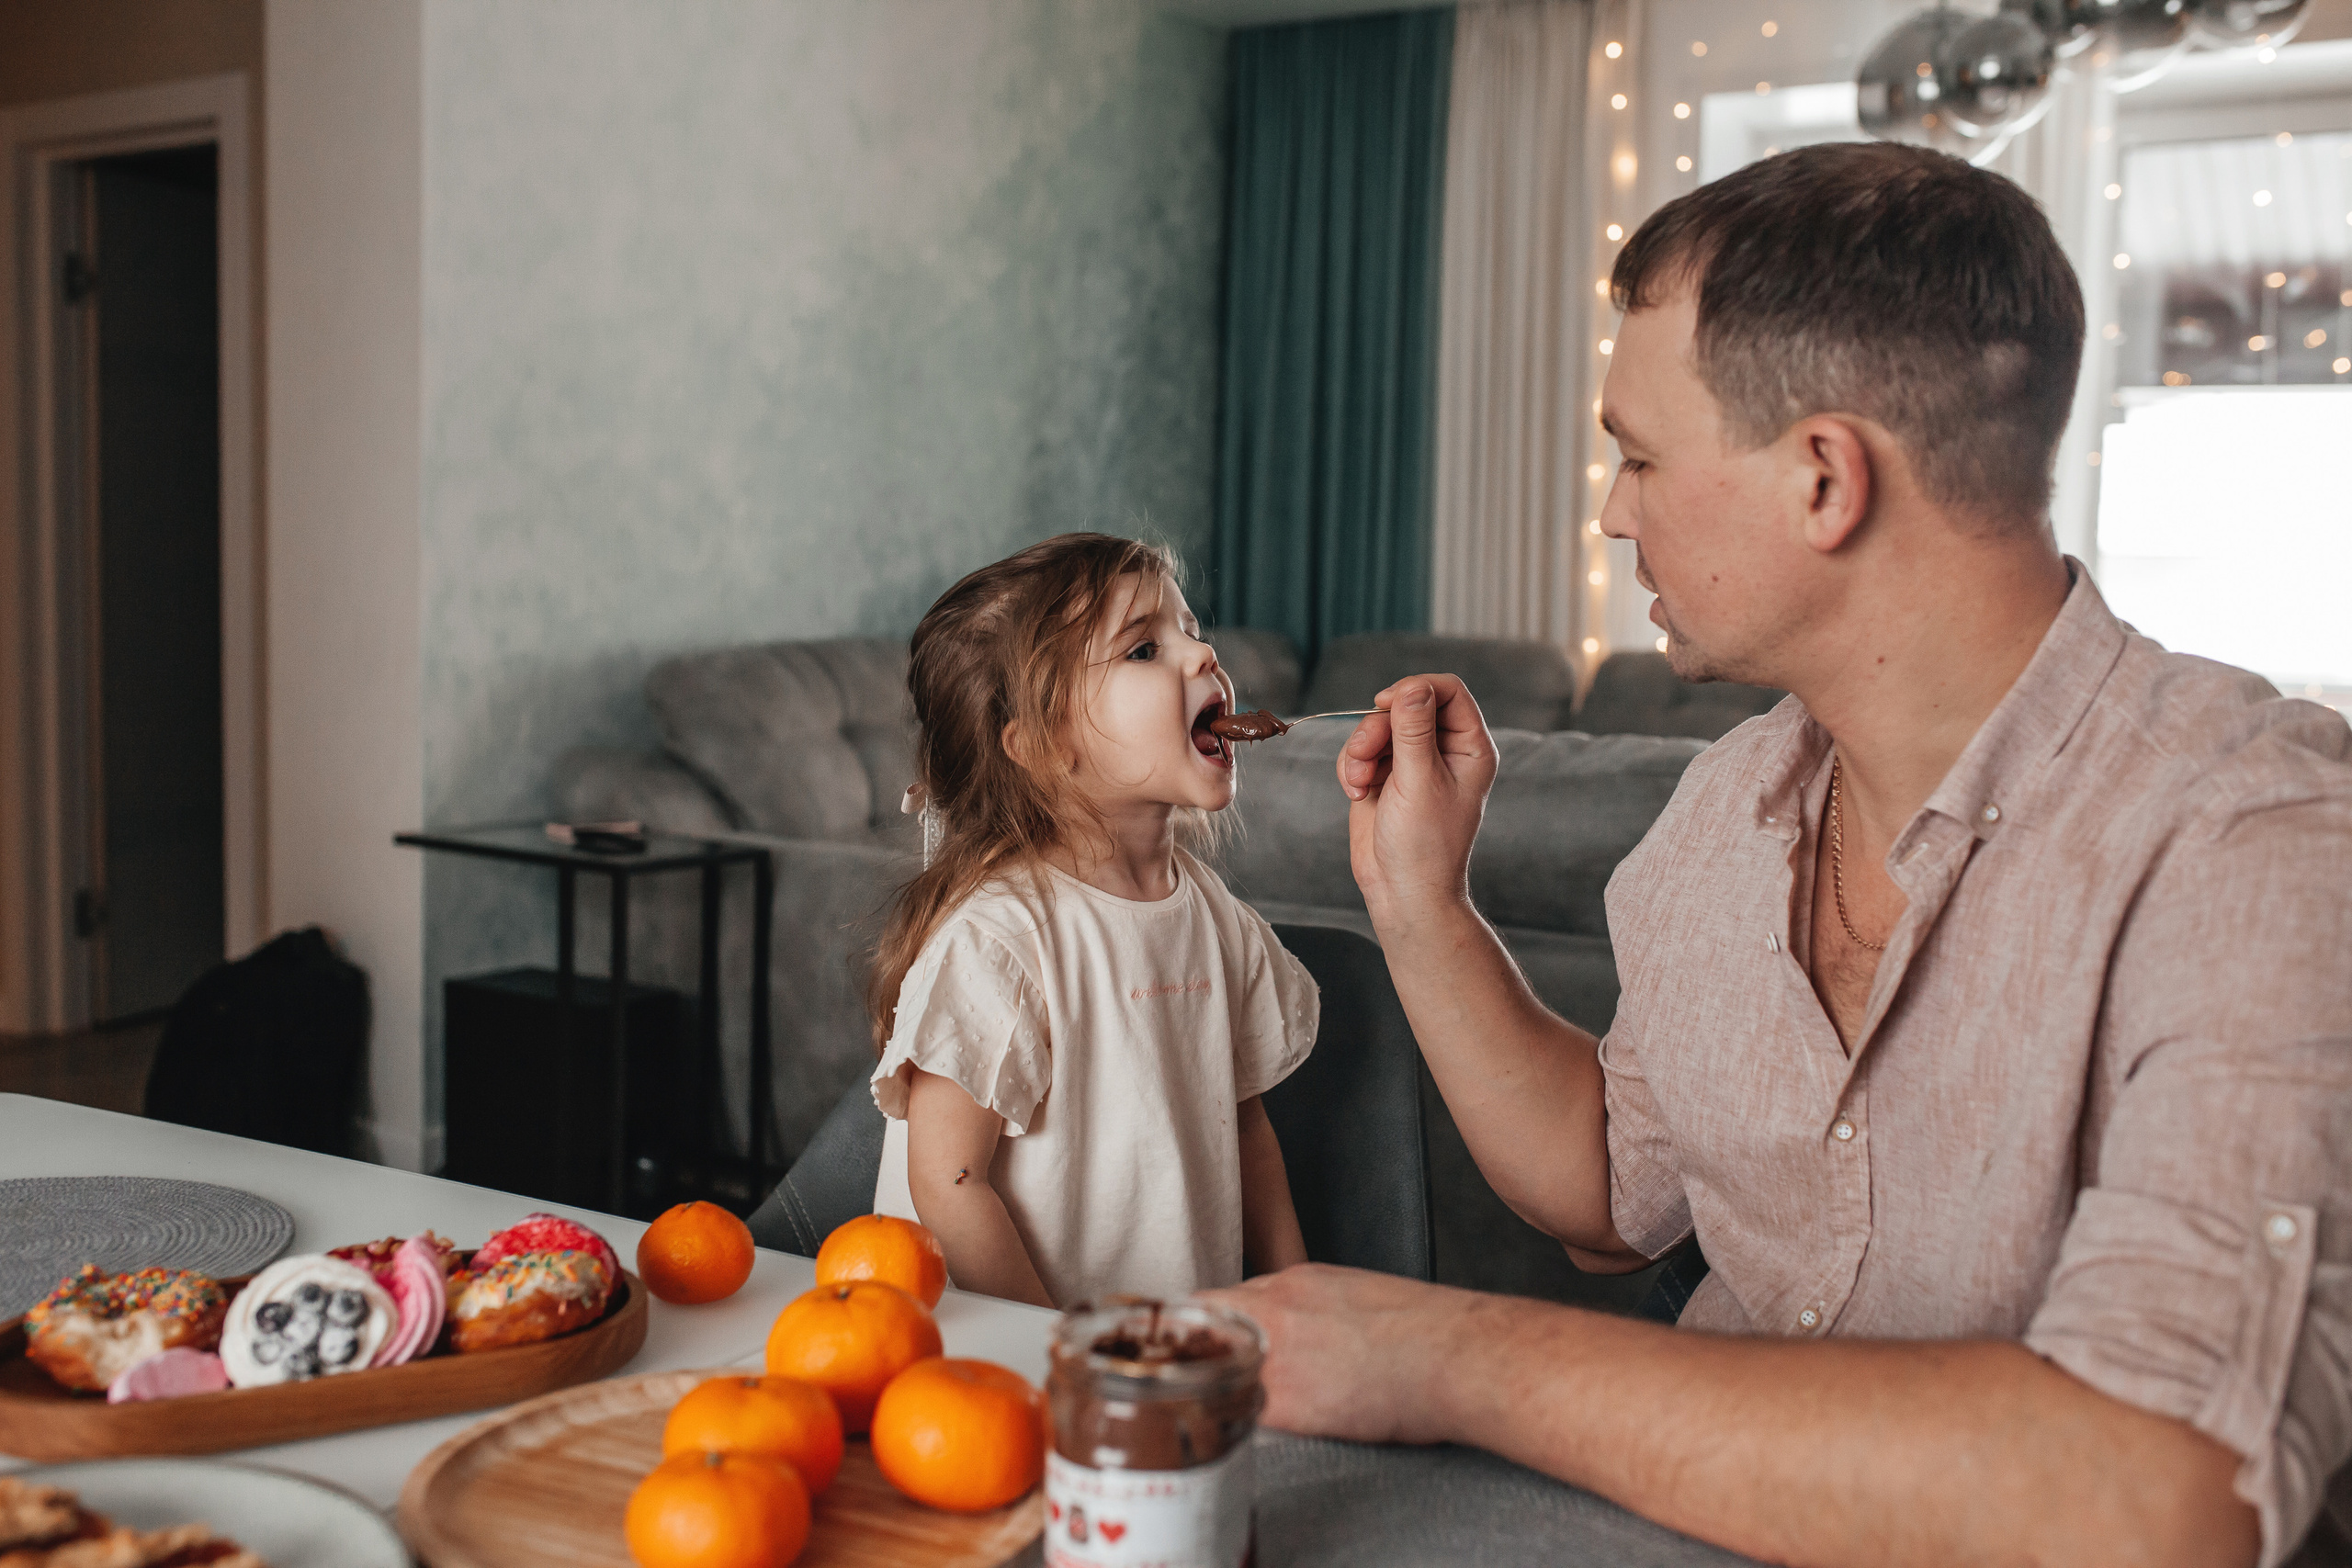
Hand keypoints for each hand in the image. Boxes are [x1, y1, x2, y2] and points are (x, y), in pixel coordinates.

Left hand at [1198, 1264, 1485, 1445]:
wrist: (1458, 1355)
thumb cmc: (1431, 1331)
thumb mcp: (1363, 1295)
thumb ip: (1322, 1307)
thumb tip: (1315, 1332)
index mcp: (1297, 1283)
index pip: (1227, 1299)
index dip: (1217, 1328)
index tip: (1217, 1349)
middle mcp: (1276, 1308)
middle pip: (1207, 1325)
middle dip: (1205, 1353)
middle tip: (1211, 1382)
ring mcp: (1275, 1352)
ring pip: (1214, 1368)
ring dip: (1216, 1387)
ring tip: (1225, 1411)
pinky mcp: (1285, 1400)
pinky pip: (1236, 1413)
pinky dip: (1235, 1424)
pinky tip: (1245, 1436)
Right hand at [1337, 675, 1497, 923]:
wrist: (1402, 891)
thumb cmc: (1424, 845)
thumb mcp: (1419, 781)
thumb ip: (1414, 730)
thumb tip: (1412, 687)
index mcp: (1469, 748)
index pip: (1448, 691)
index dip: (1416, 689)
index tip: (1386, 703)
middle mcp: (1443, 750)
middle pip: (1405, 705)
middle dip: (1378, 728)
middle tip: (1366, 756)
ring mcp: (1411, 763)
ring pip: (1378, 726)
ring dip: (1359, 750)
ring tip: (1358, 783)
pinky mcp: (1384, 776)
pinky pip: (1361, 750)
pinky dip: (1351, 767)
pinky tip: (1356, 794)